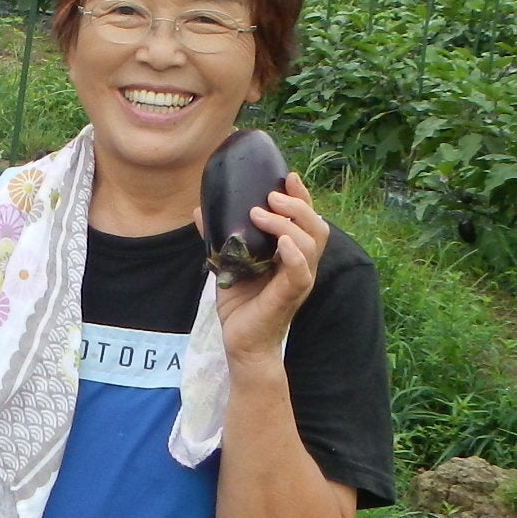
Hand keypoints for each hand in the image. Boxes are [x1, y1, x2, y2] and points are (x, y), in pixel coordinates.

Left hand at [200, 172, 329, 366]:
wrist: (241, 342)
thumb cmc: (242, 303)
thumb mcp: (228, 262)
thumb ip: (218, 236)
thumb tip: (200, 209)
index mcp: (292, 253)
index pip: (306, 219)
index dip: (302, 197)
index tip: (289, 176)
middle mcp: (302, 264)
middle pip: (316, 227)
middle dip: (298, 205)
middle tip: (271, 195)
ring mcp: (299, 280)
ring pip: (311, 244)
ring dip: (287, 224)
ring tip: (260, 214)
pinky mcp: (289, 297)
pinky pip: (300, 273)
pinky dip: (295, 256)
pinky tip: (282, 243)